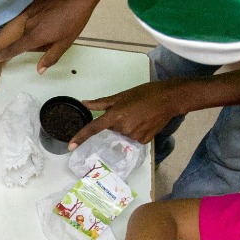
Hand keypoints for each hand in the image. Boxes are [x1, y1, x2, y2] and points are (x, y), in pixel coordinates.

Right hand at [0, 0, 96, 72]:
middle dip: (38, 42)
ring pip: (30, 29)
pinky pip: (33, 18)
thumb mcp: (65, 43)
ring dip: (39, 31)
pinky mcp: (34, 4)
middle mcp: (29, 25)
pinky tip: (54, 17)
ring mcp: (31, 13)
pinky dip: (41, 21)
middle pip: (27, 39)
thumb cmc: (74, 21)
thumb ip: (50, 57)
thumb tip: (39, 70)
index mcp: (35, 36)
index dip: (1, 55)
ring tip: (57, 25)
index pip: (14, 49)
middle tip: (56, 37)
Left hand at [75, 80, 192, 146]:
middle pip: (111, 129)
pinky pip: (133, 137)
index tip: (71, 146)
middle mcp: (123, 128)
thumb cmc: (145, 93)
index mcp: (115, 115)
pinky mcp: (143, 140)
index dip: (81, 137)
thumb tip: (84, 103)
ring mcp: (134, 136)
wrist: (169, 99)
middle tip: (129, 110)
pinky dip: (136, 131)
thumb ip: (101, 103)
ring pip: (122, 133)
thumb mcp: (121, 95)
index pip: (94, 128)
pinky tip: (144, 122)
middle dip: (116, 121)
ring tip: (138, 115)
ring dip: (126, 126)